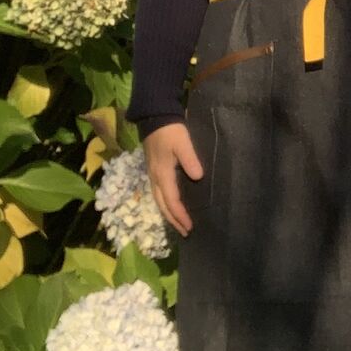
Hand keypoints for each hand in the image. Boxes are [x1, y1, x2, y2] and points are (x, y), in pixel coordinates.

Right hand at [144, 122, 204, 236]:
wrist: (154, 117)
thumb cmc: (170, 131)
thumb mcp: (182, 143)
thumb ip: (190, 159)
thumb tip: (198, 177)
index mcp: (162, 174)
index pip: (171, 201)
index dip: (180, 215)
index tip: (190, 226)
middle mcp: (155, 178)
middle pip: (163, 205)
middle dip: (174, 220)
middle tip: (185, 233)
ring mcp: (153, 175)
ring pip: (159, 201)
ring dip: (169, 214)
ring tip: (179, 225)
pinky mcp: (154, 171)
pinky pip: (159, 194)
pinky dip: (166, 205)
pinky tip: (171, 206)